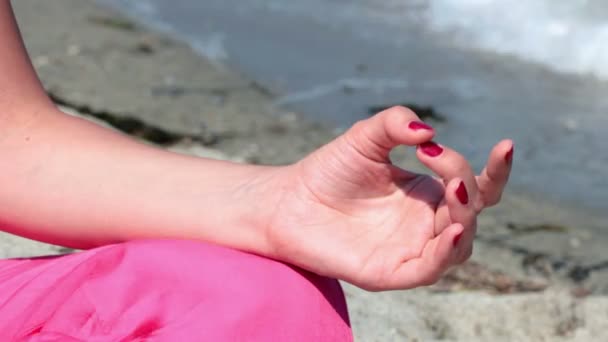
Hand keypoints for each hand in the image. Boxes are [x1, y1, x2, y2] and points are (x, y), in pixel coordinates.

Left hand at [266, 107, 512, 290]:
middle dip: (466, 184)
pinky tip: (451, 229)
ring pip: (460, 244)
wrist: (289, 202)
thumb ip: (395, 123)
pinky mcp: (393, 271)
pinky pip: (430, 269)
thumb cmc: (329, 170)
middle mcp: (426, 223)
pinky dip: (446, 253)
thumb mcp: (365, 137)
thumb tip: (428, 133)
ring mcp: (411, 249)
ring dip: (464, 217)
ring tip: (452, 189)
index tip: (505, 144)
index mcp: (427, 193)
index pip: (476, 186)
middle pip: (470, 210)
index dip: (497, 171)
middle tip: (438, 159)